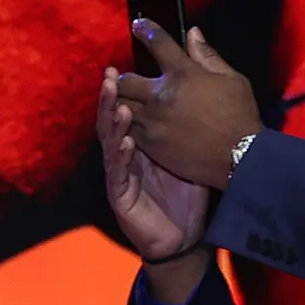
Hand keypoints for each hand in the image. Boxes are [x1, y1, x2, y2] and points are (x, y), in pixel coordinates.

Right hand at [99, 66, 213, 261]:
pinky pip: (118, 173)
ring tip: (119, 103)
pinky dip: (121, 156)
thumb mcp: (188, 155)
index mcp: (138, 146)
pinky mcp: (120, 196)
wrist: (183, 238)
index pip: (124, 112)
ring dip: (112, 123)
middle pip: (111, 123)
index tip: (121, 66)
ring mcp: (120, 176)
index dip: (121, 91)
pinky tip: (126, 141)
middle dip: (110, 99)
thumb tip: (195, 95)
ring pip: (109, 144)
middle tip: (111, 75)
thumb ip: (186, 126)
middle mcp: (124, 157)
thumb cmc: (185, 197)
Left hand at [106, 21, 263, 189]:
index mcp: (184, 74)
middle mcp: (161, 95)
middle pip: (125, 80)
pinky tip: (131, 121)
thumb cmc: (240, 114)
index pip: (158, 44)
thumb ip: (207, 55)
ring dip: (120, 101)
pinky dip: (125, 123)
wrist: (239, 156)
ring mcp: (152, 120)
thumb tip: (192, 32)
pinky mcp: (148, 143)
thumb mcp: (231, 78)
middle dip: (124, 78)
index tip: (138, 25)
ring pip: (119, 105)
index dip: (146, 30)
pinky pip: (124, 128)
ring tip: (127, 101)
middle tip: (130, 80)